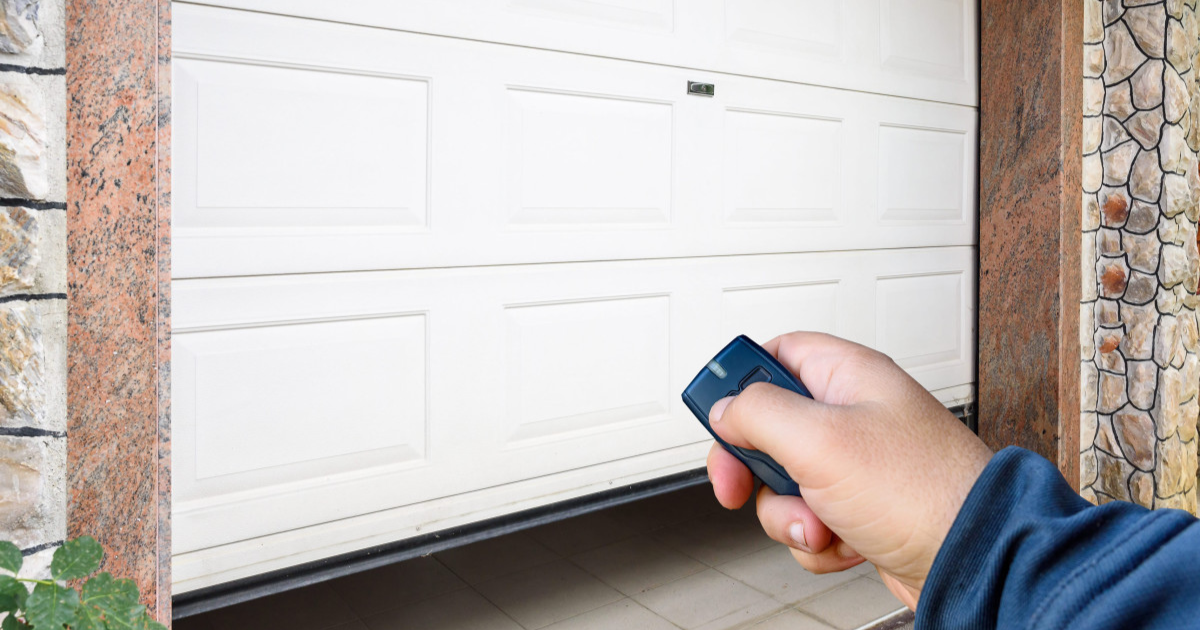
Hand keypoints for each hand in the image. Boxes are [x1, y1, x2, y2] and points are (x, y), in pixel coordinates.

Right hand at [705, 332, 991, 609]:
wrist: (973, 559)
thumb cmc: (923, 491)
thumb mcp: (821, 439)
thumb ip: (758, 413)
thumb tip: (725, 409)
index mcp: (847, 376)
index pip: (775, 354)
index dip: (739, 381)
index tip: (716, 413)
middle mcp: (852, 415)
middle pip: (768, 428)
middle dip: (756, 467)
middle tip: (743, 483)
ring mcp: (856, 466)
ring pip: (784, 484)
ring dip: (789, 514)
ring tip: (822, 522)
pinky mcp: (861, 510)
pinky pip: (809, 520)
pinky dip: (817, 539)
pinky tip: (845, 542)